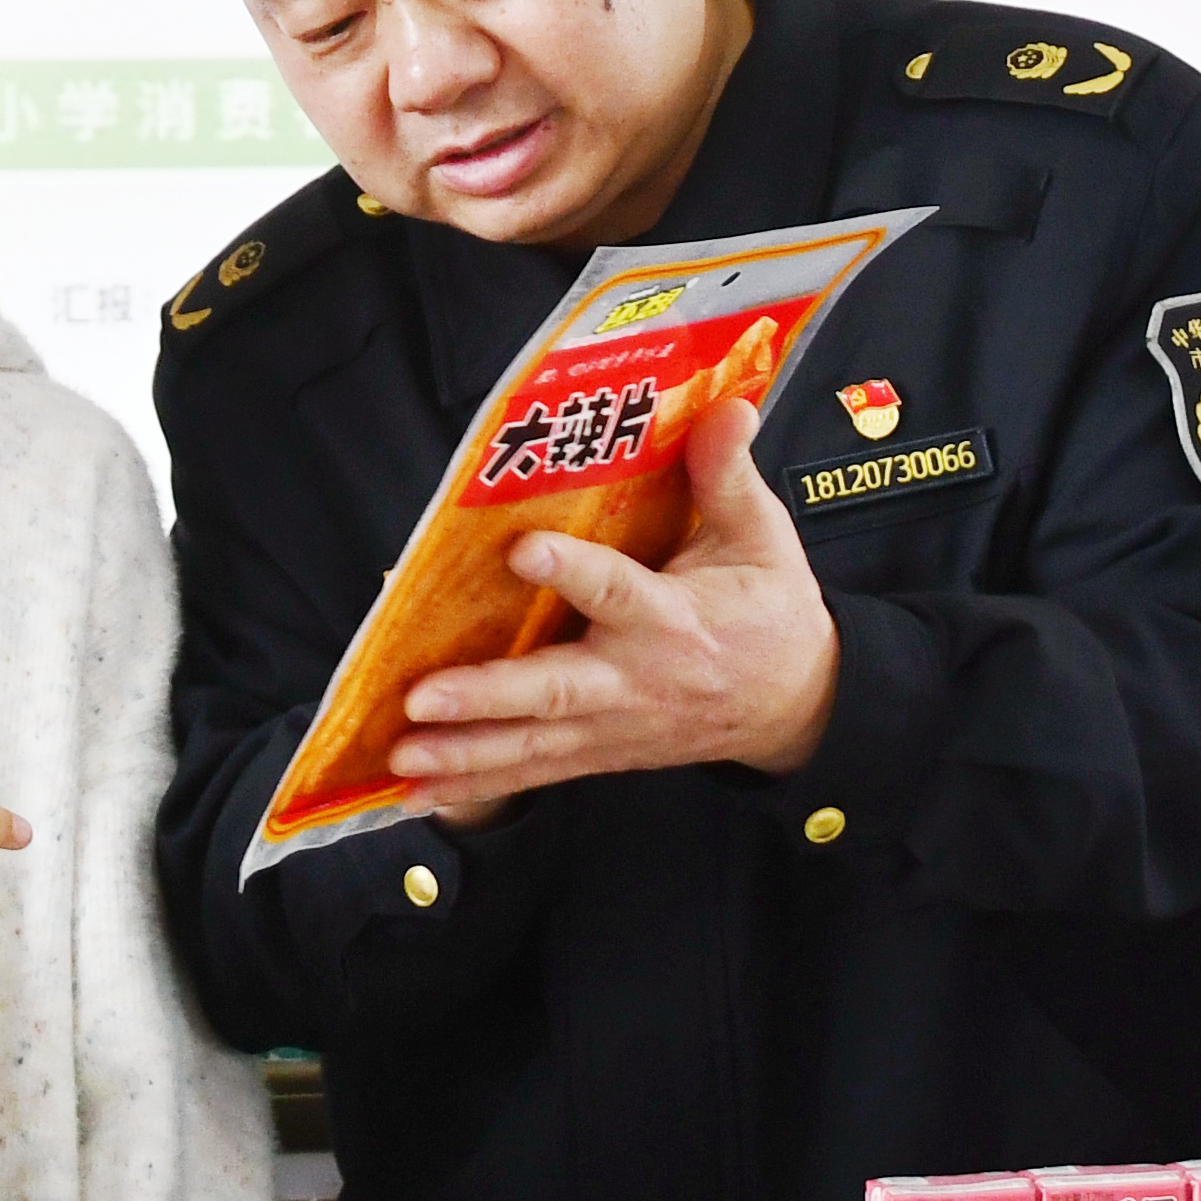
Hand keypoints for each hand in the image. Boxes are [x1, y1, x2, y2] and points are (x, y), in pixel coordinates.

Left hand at [385, 400, 838, 818]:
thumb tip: (730, 405)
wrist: (800, 706)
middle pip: (554, 693)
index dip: (571, 572)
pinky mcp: (602, 754)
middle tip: (422, 698)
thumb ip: (729, 475)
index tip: (524, 549)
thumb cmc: (771, 613)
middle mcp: (635, 680)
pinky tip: (417, 794)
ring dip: (463, 755)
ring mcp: (615, 727)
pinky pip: (533, 775)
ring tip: (399, 758)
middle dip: (486, 698)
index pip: (616, 591)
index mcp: (673, 618)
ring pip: (533, 746)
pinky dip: (475, 788)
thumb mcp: (764, 538)